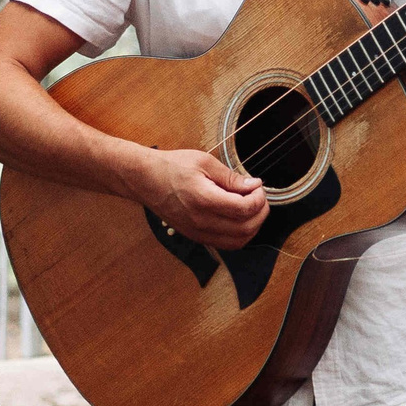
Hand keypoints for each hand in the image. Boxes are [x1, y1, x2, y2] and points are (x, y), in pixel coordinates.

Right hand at [133, 149, 269, 249]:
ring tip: (251, 207)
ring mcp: (197, 232)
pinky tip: (239, 218)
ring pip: (237, 242)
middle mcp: (201, 221)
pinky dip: (239, 235)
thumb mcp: (204, 162)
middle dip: (260, 213)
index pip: (244, 209)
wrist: (145, 180)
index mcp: (203, 200)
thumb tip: (253, 185)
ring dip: (252, 227)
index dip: (258, 198)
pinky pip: (225, 244)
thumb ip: (230, 177)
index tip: (257, 186)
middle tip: (259, 196)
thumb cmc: (171, 167)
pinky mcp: (195, 236)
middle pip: (245, 229)